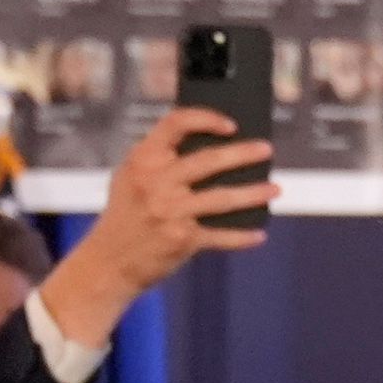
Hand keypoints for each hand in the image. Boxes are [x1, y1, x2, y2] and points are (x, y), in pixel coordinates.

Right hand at [38, 108, 280, 349]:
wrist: (108, 263)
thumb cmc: (127, 215)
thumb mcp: (131, 177)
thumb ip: (161, 158)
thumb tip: (214, 145)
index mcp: (142, 159)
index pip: (176, 123)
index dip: (206, 119)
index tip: (230, 125)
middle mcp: (156, 182)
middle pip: (209, 160)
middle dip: (243, 154)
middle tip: (266, 150)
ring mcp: (170, 211)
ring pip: (223, 197)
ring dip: (254, 194)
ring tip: (275, 189)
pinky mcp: (182, 240)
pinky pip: (221, 235)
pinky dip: (242, 236)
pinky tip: (258, 234)